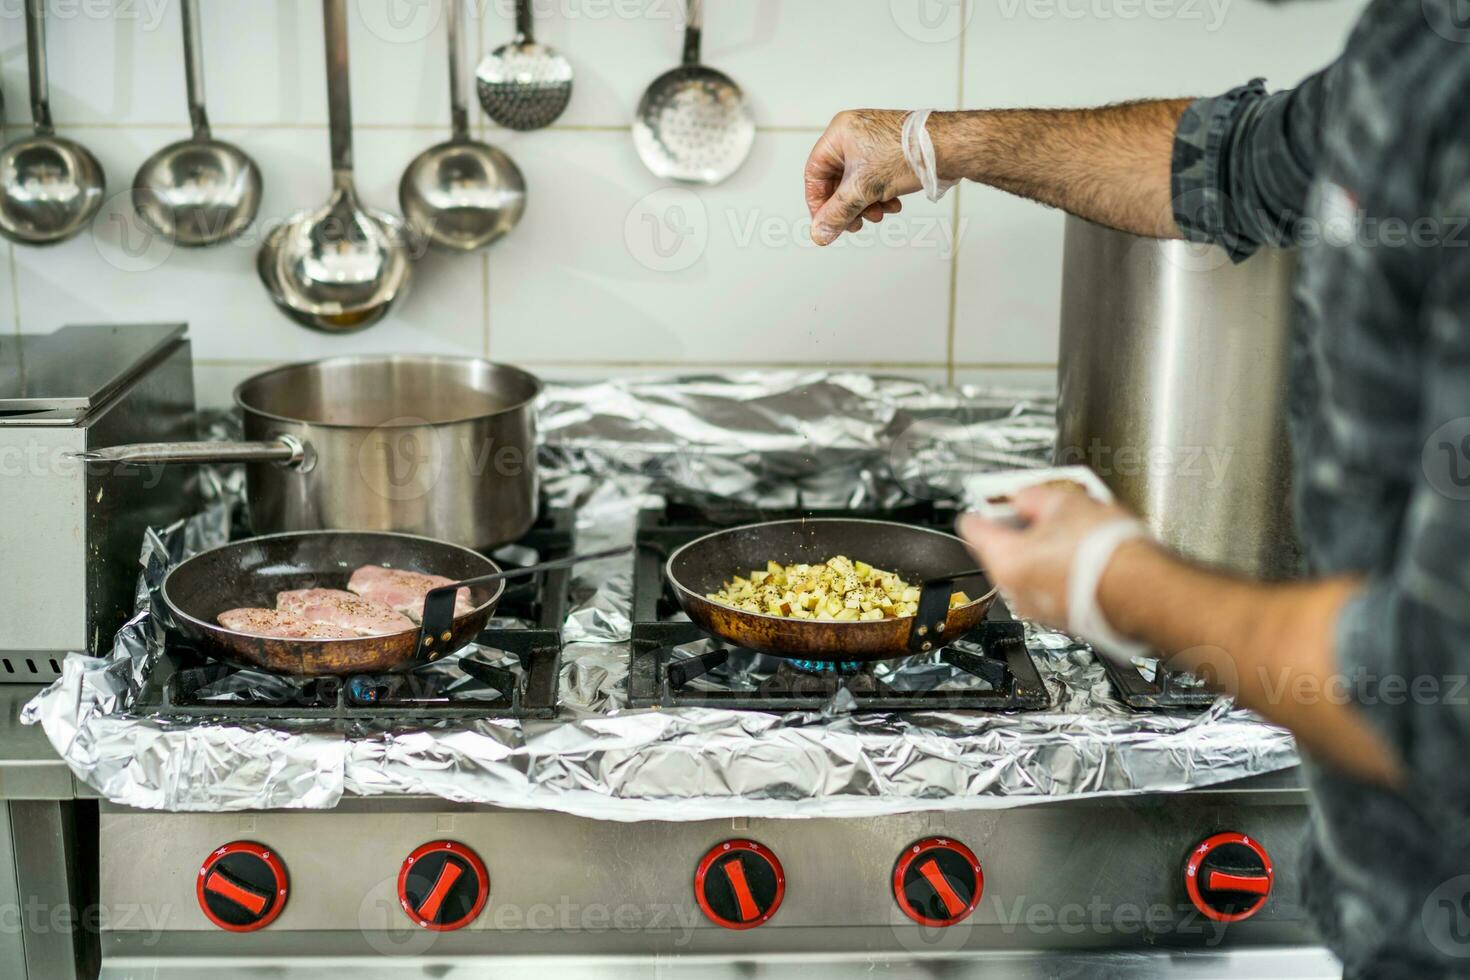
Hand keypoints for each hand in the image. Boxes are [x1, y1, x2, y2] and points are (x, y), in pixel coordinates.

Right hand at [804, 110, 917, 245]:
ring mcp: (872, 142)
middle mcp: (853, 134)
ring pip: (857, 183)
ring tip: (879, 214)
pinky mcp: (889, 152)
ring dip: (865, 204)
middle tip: (855, 224)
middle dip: (847, 206)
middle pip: (837, 180)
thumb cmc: (906, 154)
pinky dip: (879, 195)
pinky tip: (892, 204)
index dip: (818, 202)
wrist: (947, 147)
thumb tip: (819, 233)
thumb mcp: (864, 189)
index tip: (825, 223)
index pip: (814, 173)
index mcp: (839, 133)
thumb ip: (838, 213)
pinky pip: (874, 178)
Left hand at [957, 485, 1139, 628]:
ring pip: (1031, 572)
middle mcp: (1017, 592)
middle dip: (1022, 529)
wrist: (1148, 592)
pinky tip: (1088, 555)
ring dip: (1046, 551)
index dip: (983, 507)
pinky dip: (1064, 572)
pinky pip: (1054, 588)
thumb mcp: (1065, 502)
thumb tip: (1024, 497)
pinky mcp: (1067, 618)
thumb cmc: (1107, 555)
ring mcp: (1042, 610)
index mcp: (1006, 562)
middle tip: (1042, 509)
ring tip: (1074, 530)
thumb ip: (1033, 497)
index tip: (990, 498)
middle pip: (1004, 551)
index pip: (974, 529)